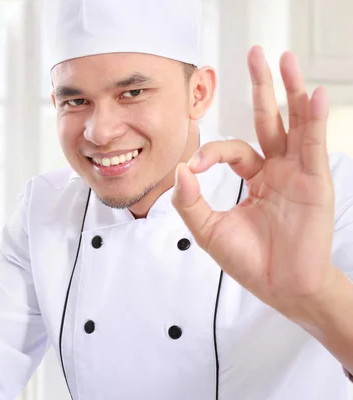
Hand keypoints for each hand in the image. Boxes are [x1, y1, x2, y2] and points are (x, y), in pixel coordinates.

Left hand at [171, 45, 335, 315]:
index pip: (233, 149)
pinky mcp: (314, 182)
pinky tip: (313, 95)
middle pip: (269, 120)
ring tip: (286, 59)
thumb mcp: (209, 230)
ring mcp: (297, 172)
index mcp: (255, 178)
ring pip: (293, 123)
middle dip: (262, 87)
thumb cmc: (250, 261)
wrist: (282, 288)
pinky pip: (312, 144)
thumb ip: (190, 202)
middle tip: (257, 54)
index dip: (212, 152)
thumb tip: (179, 170)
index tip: (194, 165)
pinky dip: (313, 119)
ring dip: (290, 91)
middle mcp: (278, 170)